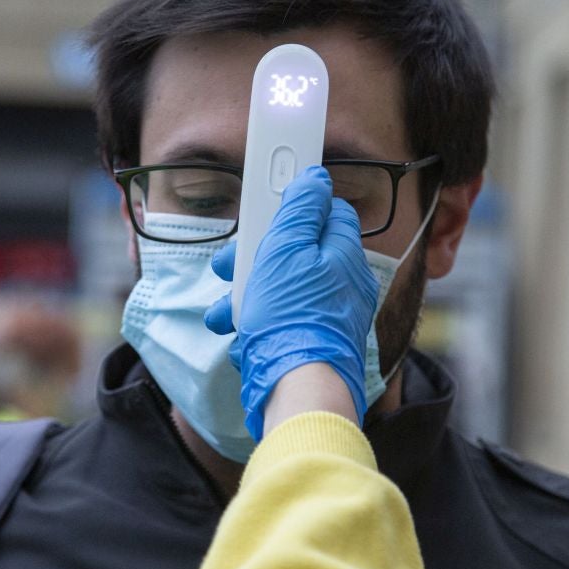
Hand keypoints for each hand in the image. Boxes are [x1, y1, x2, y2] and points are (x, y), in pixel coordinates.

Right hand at [204, 166, 378, 441]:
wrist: (297, 390)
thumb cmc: (292, 320)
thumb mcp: (286, 250)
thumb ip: (300, 211)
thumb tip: (315, 178)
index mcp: (343, 255)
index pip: (327, 211)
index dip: (293, 206)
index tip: (264, 206)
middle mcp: (343, 285)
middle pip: (297, 252)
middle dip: (255, 257)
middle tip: (230, 265)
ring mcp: (330, 316)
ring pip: (283, 290)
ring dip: (247, 295)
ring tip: (225, 311)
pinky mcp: (313, 343)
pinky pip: (281, 322)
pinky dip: (257, 325)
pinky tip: (241, 334)